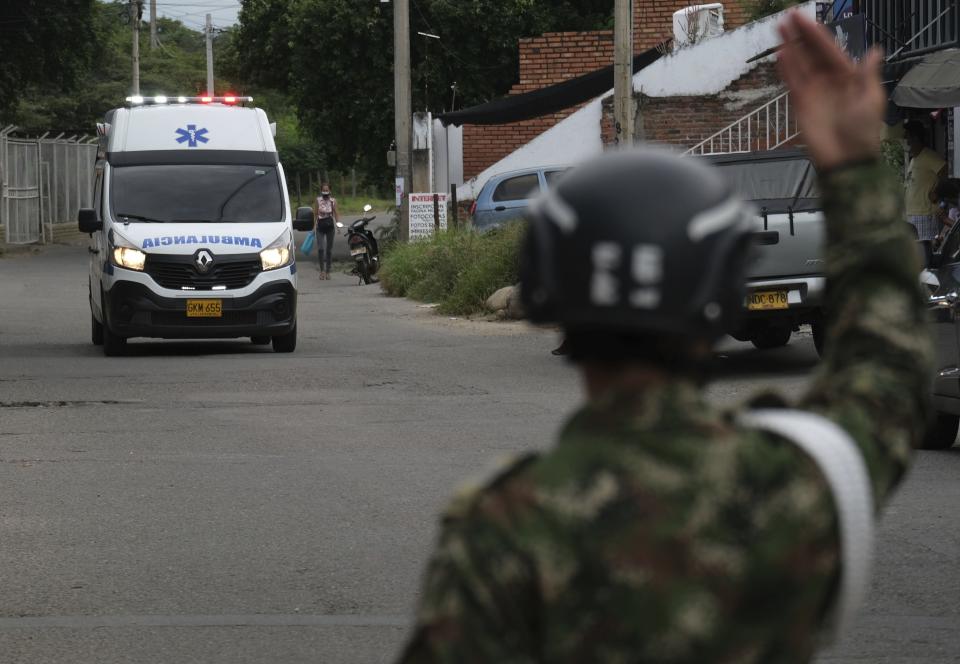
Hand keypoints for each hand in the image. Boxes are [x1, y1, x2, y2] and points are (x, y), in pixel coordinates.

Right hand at [777, 12, 884, 169]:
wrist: (845, 159)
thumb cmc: (863, 132)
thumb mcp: (872, 100)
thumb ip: (868, 75)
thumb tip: (874, 51)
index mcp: (849, 76)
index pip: (830, 49)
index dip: (817, 34)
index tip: (804, 19)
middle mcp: (829, 80)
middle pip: (812, 52)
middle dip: (801, 34)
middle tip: (788, 15)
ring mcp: (813, 91)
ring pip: (800, 63)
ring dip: (790, 46)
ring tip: (779, 28)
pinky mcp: (801, 104)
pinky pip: (792, 81)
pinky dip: (786, 68)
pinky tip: (780, 53)